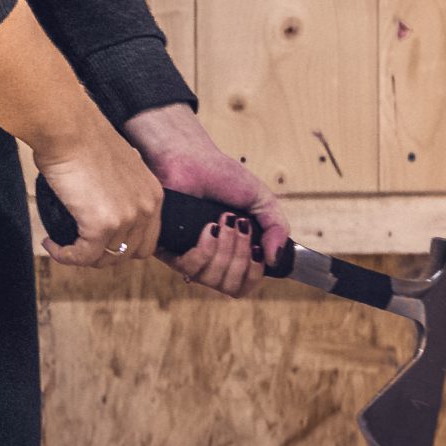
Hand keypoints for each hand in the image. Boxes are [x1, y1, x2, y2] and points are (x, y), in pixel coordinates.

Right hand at [32, 124, 162, 269]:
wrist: (67, 127)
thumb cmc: (82, 137)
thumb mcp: (116, 165)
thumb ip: (120, 189)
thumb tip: (104, 204)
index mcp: (153, 193)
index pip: (147, 240)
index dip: (121, 246)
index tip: (98, 242)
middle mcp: (146, 207)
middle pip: (129, 254)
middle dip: (102, 255)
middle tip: (78, 245)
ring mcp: (127, 217)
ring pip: (105, 259)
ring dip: (81, 257)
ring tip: (63, 245)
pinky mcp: (102, 225)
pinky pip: (82, 257)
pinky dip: (65, 256)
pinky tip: (51, 244)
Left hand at [121, 104, 286, 298]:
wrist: (189, 158)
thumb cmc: (222, 176)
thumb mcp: (261, 200)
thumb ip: (277, 228)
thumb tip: (275, 260)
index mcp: (232, 253)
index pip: (244, 286)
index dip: (254, 274)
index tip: (258, 248)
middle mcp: (210, 260)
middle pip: (231, 287)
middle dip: (242, 256)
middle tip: (239, 224)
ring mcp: (189, 257)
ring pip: (213, 280)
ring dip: (226, 249)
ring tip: (223, 220)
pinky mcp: (168, 250)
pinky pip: (191, 269)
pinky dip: (206, 248)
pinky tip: (209, 226)